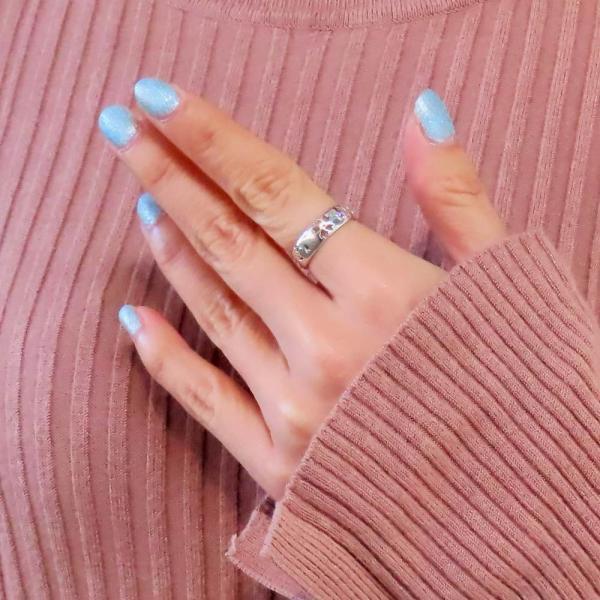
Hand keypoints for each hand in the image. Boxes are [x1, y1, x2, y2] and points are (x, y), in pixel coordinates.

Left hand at [98, 81, 505, 499]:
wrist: (526, 517)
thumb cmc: (527, 392)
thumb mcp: (503, 283)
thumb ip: (455, 197)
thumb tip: (422, 110)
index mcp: (386, 295)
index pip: (278, 193)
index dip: (213, 140)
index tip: (157, 98)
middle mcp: (330, 350)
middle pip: (231, 241)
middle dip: (171, 176)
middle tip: (122, 129)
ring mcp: (299, 412)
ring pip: (215, 311)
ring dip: (172, 251)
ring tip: (144, 202)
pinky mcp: (283, 467)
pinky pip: (207, 402)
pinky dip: (166, 359)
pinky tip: (132, 321)